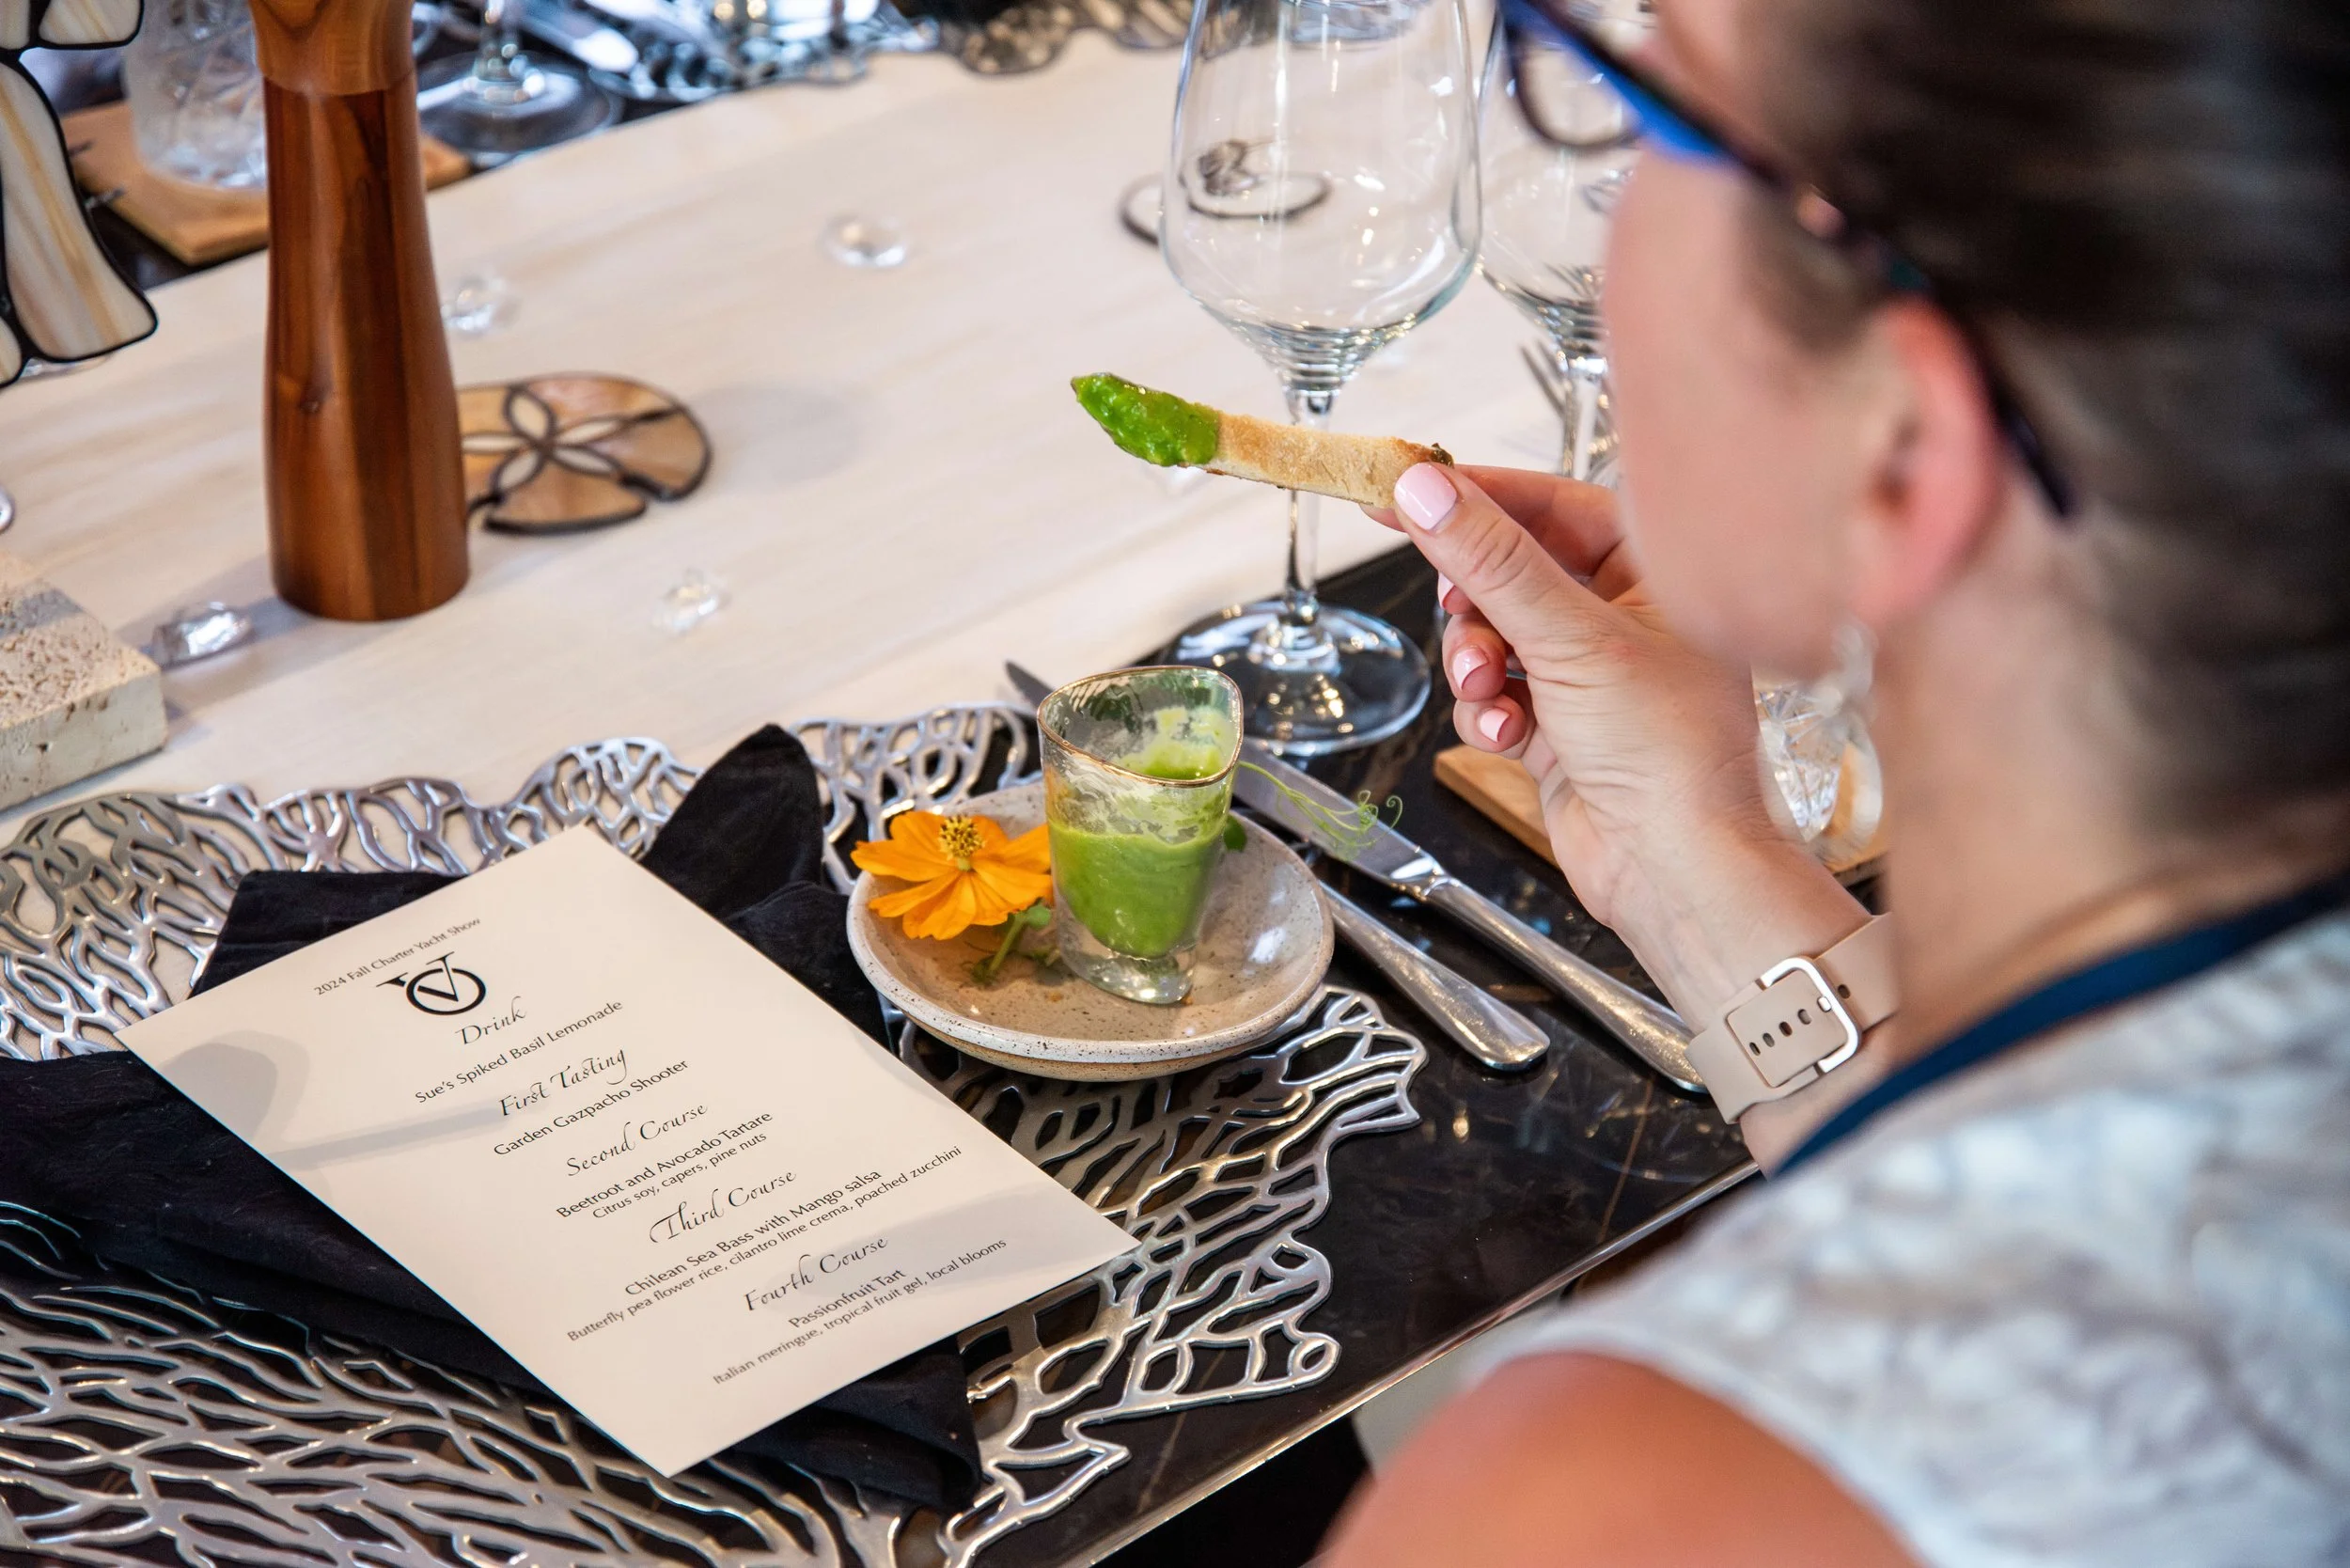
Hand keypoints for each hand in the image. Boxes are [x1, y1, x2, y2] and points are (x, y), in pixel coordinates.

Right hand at [1373, 464, 1865, 1020]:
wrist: (1676, 869)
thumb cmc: (1668, 753)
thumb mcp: (1568, 638)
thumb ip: (1489, 559)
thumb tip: (1424, 487)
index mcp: (1653, 571)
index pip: (1549, 504)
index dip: (1475, 496)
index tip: (1402, 488)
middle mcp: (1623, 615)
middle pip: (1509, 572)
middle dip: (1475, 604)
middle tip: (1459, 612)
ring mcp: (1588, 673)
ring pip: (1492, 636)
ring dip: (1477, 664)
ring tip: (1491, 691)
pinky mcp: (1558, 725)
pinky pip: (1494, 694)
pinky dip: (1490, 713)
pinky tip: (1509, 736)